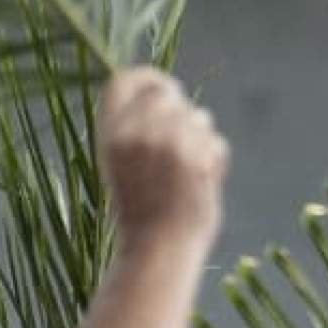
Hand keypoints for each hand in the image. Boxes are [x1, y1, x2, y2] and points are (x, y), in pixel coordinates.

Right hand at [99, 69, 228, 254]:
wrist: (158, 250)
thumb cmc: (141, 213)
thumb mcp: (120, 164)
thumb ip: (136, 129)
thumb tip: (168, 98)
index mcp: (110, 132)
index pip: (126, 79)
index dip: (149, 77)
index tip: (165, 86)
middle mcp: (137, 130)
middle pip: (169, 94)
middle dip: (183, 114)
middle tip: (185, 145)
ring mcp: (168, 141)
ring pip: (200, 117)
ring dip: (201, 140)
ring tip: (187, 175)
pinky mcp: (197, 156)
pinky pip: (217, 143)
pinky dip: (216, 162)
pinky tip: (201, 187)